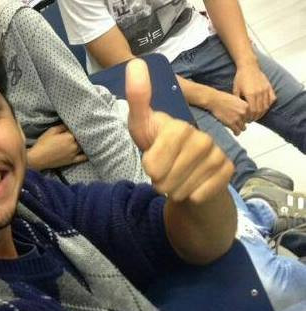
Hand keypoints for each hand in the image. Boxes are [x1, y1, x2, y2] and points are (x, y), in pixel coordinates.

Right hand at [27, 124, 87, 170]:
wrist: (38, 158)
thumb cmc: (43, 143)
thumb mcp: (52, 130)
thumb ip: (62, 126)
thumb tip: (70, 124)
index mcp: (69, 136)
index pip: (78, 130)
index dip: (80, 127)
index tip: (83, 123)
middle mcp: (74, 145)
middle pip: (82, 138)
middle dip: (84, 134)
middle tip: (88, 130)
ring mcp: (74, 154)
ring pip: (84, 147)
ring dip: (86, 142)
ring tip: (90, 138)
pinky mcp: (72, 161)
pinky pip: (83, 158)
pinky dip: (87, 155)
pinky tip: (90, 151)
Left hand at [126, 59, 233, 203]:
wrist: (184, 179)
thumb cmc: (160, 150)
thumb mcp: (142, 128)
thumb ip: (138, 99)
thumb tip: (135, 62)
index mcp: (180, 127)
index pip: (159, 154)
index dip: (152, 165)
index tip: (150, 166)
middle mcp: (203, 137)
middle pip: (167, 175)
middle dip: (160, 182)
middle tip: (163, 176)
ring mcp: (217, 153)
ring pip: (182, 188)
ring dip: (173, 190)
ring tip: (175, 182)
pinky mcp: (227, 171)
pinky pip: (199, 194)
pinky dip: (190, 196)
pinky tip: (192, 188)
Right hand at [206, 89, 249, 134]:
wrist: (214, 100)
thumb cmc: (223, 99)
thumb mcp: (237, 100)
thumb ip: (243, 107)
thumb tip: (246, 115)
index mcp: (246, 106)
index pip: (251, 116)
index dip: (246, 118)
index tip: (243, 119)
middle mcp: (244, 112)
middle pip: (247, 122)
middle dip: (242, 122)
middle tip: (237, 122)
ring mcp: (237, 118)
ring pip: (243, 128)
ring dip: (239, 128)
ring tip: (235, 127)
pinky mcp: (231, 123)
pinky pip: (237, 132)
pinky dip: (236, 132)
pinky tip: (234, 131)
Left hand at [233, 63, 275, 121]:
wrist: (249, 66)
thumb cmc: (240, 78)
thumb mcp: (235, 90)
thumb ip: (237, 100)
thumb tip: (237, 111)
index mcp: (250, 94)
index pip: (252, 110)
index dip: (250, 117)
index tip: (247, 120)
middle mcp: (259, 92)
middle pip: (260, 110)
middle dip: (255, 117)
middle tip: (251, 120)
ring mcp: (265, 89)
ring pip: (266, 106)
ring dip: (262, 113)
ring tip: (257, 116)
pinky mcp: (269, 87)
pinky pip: (272, 99)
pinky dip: (269, 105)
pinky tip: (264, 108)